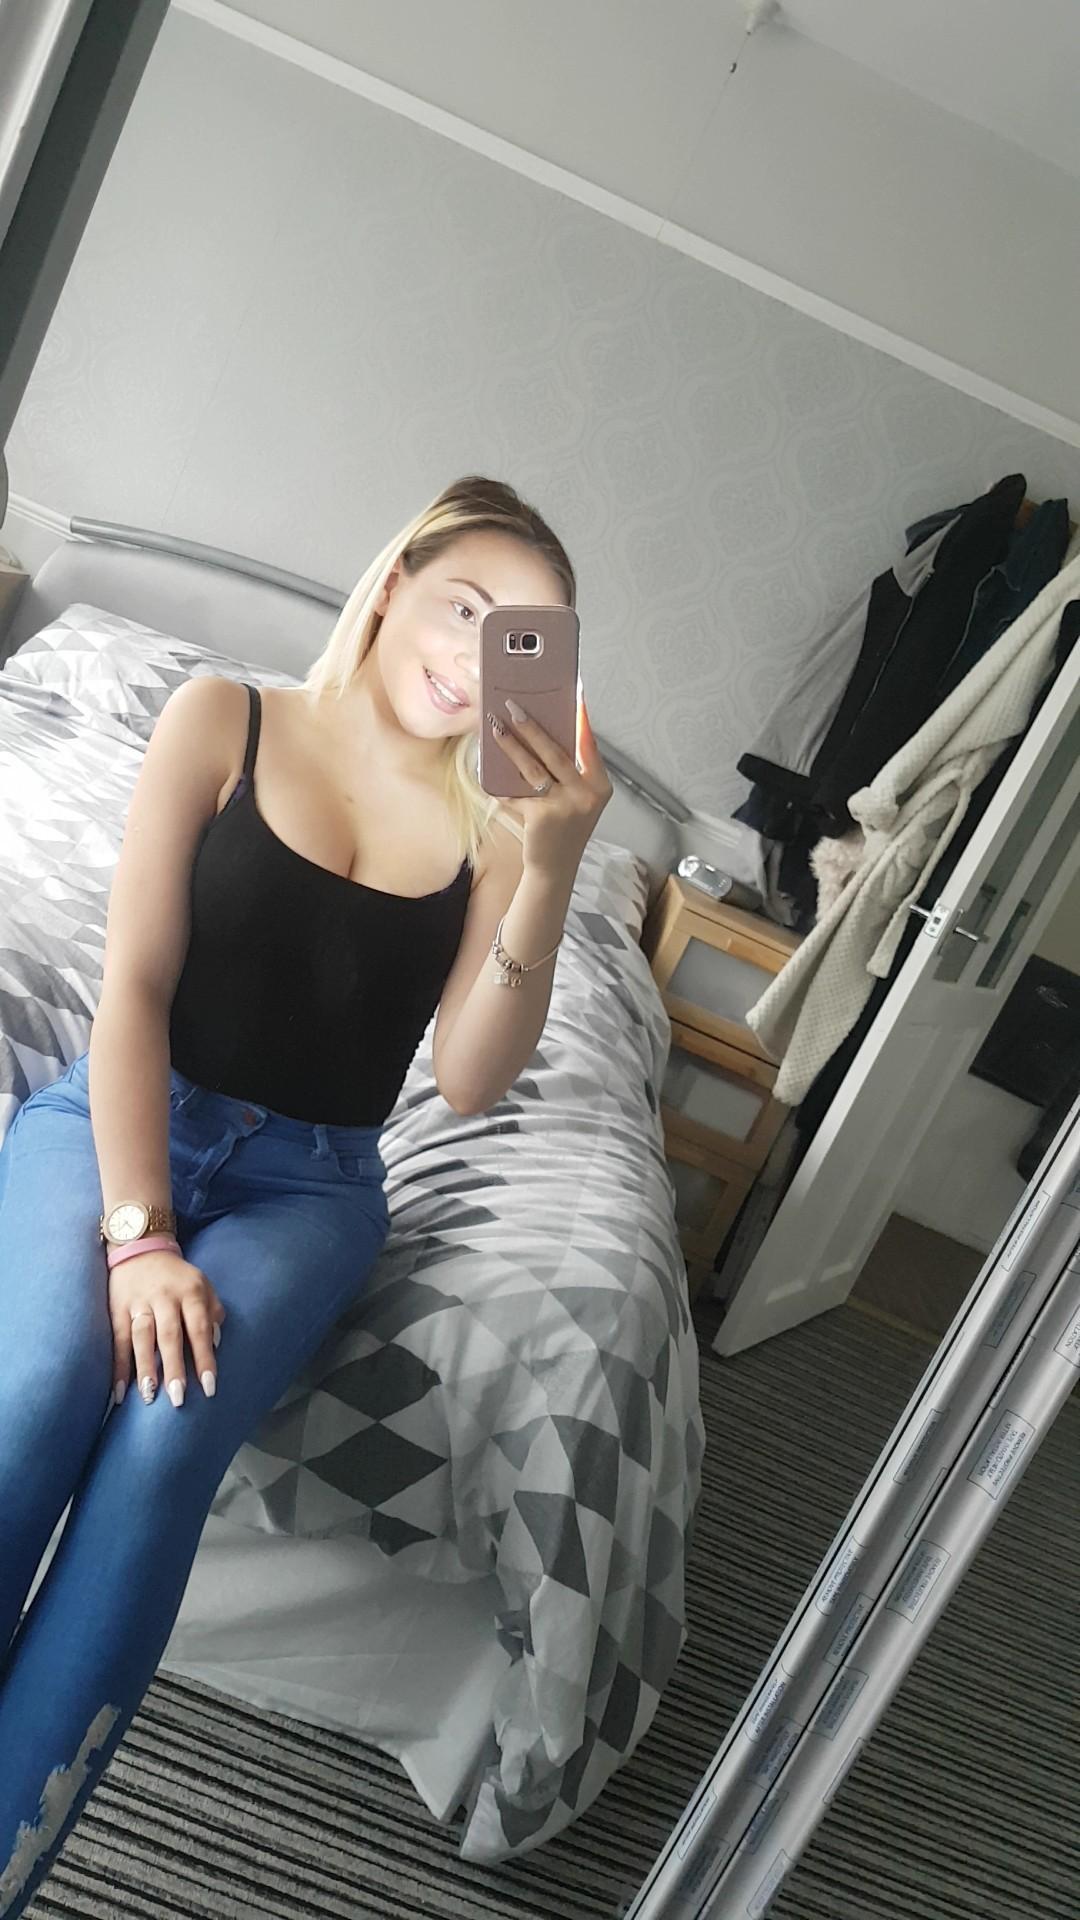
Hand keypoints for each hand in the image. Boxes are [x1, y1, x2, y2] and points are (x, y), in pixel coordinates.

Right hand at [108, 1248, 226, 1408]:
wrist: (140, 1247)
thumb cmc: (177, 1276)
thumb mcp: (203, 1284)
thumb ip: (213, 1311)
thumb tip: (215, 1343)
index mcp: (190, 1292)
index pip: (199, 1329)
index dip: (204, 1358)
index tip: (209, 1388)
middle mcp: (164, 1298)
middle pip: (169, 1336)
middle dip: (174, 1368)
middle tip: (178, 1399)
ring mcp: (139, 1303)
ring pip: (142, 1338)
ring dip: (145, 1368)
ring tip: (149, 1396)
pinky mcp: (117, 1309)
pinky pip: (118, 1340)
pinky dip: (118, 1366)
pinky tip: (120, 1391)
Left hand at [488, 691, 612, 876]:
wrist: (555, 868)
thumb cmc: (564, 828)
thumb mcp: (577, 799)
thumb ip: (569, 772)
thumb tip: (540, 734)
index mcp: (599, 786)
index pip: (589, 744)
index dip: (581, 719)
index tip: (573, 694)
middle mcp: (586, 794)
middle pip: (556, 751)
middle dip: (531, 726)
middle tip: (513, 706)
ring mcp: (565, 806)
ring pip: (532, 767)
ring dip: (510, 745)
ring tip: (495, 727)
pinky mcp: (541, 817)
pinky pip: (517, 792)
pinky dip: (501, 783)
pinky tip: (486, 769)